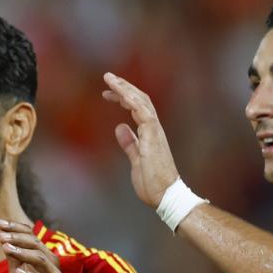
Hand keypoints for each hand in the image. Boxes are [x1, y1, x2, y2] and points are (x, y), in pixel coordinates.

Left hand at [0, 220, 72, 272]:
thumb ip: (14, 260)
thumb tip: (4, 241)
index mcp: (41, 257)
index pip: (31, 236)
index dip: (17, 228)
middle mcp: (50, 264)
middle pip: (36, 244)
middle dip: (17, 238)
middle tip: (0, 234)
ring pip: (41, 259)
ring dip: (23, 253)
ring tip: (6, 248)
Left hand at [102, 72, 180, 205]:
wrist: (165, 195)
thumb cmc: (153, 182)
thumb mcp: (135, 160)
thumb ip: (129, 144)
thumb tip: (119, 128)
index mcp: (149, 133)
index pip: (136, 108)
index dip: (123, 97)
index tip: (108, 93)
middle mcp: (153, 128)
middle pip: (140, 99)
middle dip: (124, 87)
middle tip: (107, 78)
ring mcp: (155, 132)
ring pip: (141, 102)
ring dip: (125, 89)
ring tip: (110, 79)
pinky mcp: (153, 138)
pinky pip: (144, 114)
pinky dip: (133, 102)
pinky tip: (120, 94)